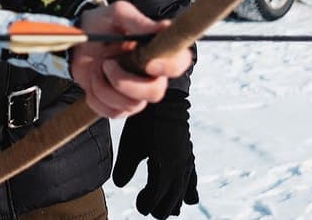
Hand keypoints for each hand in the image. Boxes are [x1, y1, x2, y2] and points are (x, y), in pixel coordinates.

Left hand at [71, 1, 191, 117]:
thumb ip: (139, 21)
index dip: (169, 67)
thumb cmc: (101, 25)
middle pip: (155, 92)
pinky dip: (96, 96)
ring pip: (131, 105)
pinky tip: (94, 79)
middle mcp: (151, 76)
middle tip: (107, 63)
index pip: (179, 64)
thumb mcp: (117, 15)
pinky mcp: (118, 107)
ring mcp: (135, 94)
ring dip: (105, 86)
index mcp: (157, 52)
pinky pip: (112, 113)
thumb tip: (164, 27)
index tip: (149, 64)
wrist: (76, 41)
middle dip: (126, 82)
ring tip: (98, 67)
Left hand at [113, 93, 198, 216]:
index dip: (147, 204)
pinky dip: (190, 190)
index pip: (157, 197)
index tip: (139, 206)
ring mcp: (186, 162)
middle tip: (148, 210)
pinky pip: (192, 178)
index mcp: (166, 169)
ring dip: (175, 202)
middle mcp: (180, 169)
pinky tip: (191, 199)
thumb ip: (125, 167)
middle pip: (172, 198)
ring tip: (171, 212)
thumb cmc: (145, 123)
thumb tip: (119, 184)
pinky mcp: (188, 155)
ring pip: (183, 191)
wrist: (165, 102)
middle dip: (161, 207)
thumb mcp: (130, 144)